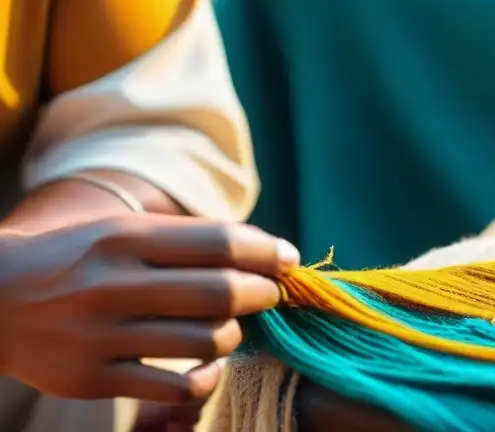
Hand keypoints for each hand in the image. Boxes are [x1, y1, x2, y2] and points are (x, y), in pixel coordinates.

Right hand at [0, 214, 299, 404]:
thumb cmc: (81, 258)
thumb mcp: (125, 232)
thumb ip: (188, 240)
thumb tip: (268, 252)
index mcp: (125, 239)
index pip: (220, 243)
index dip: (268, 252)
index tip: (289, 259)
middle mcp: (113, 285)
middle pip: (221, 293)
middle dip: (262, 293)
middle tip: (269, 294)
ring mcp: (101, 336)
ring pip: (206, 341)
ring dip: (234, 334)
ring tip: (229, 326)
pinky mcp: (92, 380)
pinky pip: (176, 387)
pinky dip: (206, 378)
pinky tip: (207, 365)